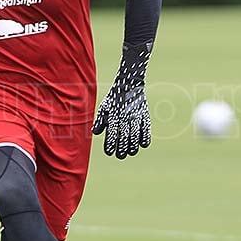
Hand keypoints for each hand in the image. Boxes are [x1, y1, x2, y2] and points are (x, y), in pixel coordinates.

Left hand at [92, 42, 152, 158]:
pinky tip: (141, 144)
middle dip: (122, 150)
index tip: (109, 152)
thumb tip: (95, 133)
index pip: (111, 135)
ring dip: (133, 147)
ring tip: (130, 152)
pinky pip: (146, 131)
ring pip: (135, 138)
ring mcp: (136, 117)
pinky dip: (144, 139)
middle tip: (120, 155)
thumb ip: (100, 120)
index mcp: (114, 116)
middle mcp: (125, 118)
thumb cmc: (114, 98)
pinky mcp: (144, 116)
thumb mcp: (104, 107)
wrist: (130, 84)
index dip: (110, 146)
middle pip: (124, 140)